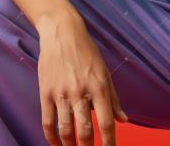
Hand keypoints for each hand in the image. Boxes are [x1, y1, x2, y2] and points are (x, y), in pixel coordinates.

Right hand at [37, 12, 127, 145]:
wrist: (62, 33)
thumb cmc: (87, 53)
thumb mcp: (105, 72)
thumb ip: (113, 99)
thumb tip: (123, 120)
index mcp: (99, 86)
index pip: (105, 122)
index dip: (108, 142)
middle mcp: (81, 92)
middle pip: (85, 130)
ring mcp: (62, 93)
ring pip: (66, 130)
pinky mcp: (46, 92)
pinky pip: (48, 122)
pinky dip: (52, 137)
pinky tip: (56, 144)